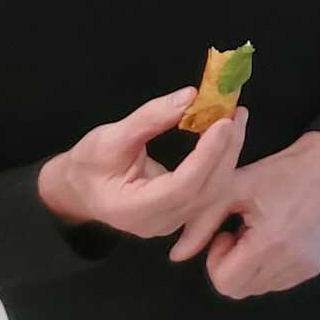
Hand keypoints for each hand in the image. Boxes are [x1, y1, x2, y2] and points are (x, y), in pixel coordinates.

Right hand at [38, 88, 247, 238]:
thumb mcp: (108, 138)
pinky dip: (222, 158)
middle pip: (205, 189)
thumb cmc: (89, 165)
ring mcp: (174, 222)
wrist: (82, 189)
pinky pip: (211, 187)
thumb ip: (148, 119)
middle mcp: (159, 223)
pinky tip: (228, 133)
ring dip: (229, 151)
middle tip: (237, 111)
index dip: (206, 155)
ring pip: (213, 189)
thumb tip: (190, 96)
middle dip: (226, 149)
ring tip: (237, 116)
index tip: (223, 122)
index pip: (182, 187)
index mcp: (134, 211)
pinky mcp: (183, 212)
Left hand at [169, 131, 319, 298]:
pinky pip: (276, 282)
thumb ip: (201, 222)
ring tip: (257, 233)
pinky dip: (266, 267)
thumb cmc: (277, 172)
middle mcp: (292, 260)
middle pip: (238, 289)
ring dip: (248, 267)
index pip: (225, 281)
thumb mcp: (233, 187)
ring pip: (256, 288)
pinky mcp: (314, 267)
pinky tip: (273, 238)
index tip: (225, 232)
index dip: (216, 260)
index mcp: (271, 241)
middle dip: (230, 265)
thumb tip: (176, 256)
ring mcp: (305, 267)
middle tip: (239, 233)